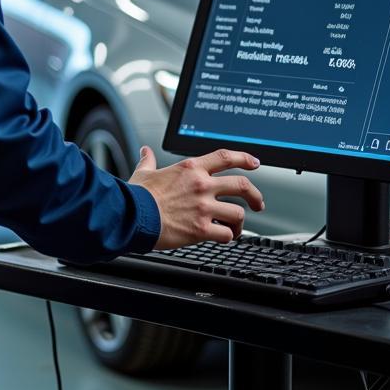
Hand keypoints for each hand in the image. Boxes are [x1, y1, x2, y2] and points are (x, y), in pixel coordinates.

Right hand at [129, 147, 263, 249]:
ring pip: (238, 213)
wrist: (131, 216)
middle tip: (258, 203)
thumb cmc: (136, 196)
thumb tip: (145, 152)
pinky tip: (223, 237)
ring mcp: (203, 207)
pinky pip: (226, 234)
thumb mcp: (144, 173)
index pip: (225, 157)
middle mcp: (201, 185)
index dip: (244, 158)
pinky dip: (228, 237)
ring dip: (239, 222)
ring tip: (235, 228)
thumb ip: (148, 161)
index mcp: (190, 168)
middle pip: (242, 185)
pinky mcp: (201, 228)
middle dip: (255, 195)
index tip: (254, 163)